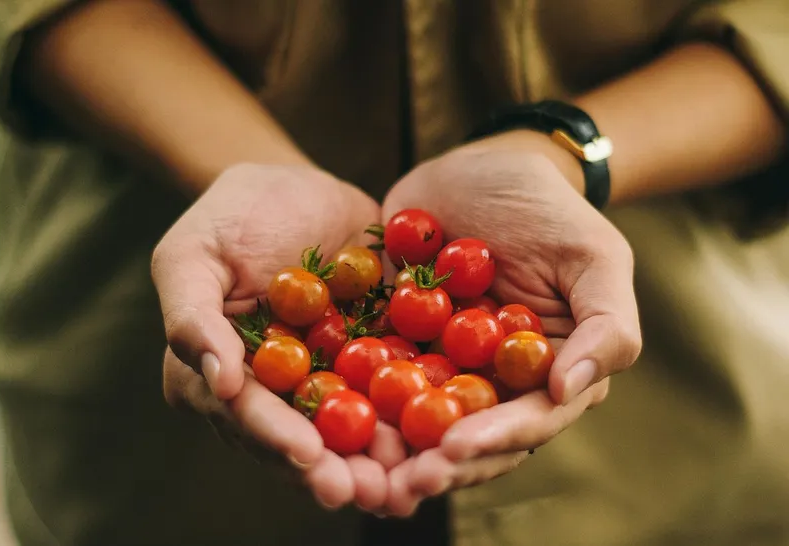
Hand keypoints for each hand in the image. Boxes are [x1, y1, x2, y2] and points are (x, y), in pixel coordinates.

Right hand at [152, 164, 404, 509]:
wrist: (298, 187)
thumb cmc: (231, 216)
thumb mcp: (192, 255)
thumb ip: (193, 317)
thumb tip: (218, 383)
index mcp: (221, 375)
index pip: (246, 415)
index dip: (275, 438)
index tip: (308, 456)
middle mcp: (273, 390)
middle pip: (301, 438)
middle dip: (333, 469)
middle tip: (366, 492)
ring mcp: (325, 378)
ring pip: (349, 428)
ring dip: (378, 459)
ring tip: (408, 481)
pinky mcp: (369, 359)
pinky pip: (391, 389)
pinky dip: (414, 413)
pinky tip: (442, 431)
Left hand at [380, 132, 641, 514]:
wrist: (480, 167)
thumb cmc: (547, 209)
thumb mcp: (594, 257)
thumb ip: (607, 325)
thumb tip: (569, 391)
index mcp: (547, 372)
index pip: (526, 421)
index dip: (492, 441)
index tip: (453, 450)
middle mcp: (494, 380)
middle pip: (467, 436)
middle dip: (435, 462)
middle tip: (399, 482)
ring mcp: (442, 363)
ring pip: (417, 419)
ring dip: (391, 449)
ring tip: (359, 471)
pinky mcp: (397, 339)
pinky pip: (373, 374)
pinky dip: (354, 396)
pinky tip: (328, 412)